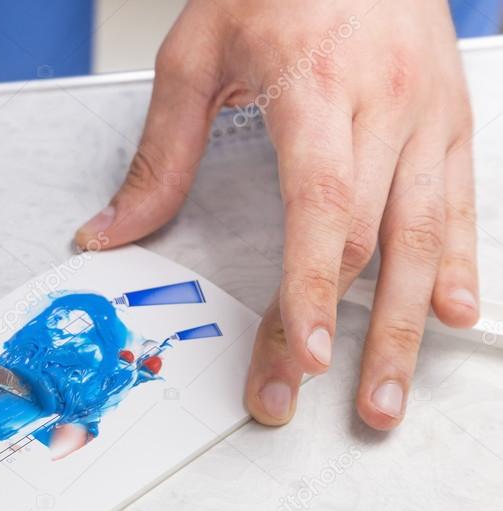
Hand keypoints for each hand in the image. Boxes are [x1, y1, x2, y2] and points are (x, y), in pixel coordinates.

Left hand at [75, 0, 477, 429]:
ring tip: (385, 394)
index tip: (299, 353)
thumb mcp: (195, 51)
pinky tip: (453, 314)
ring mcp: (427, 114)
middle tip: (309, 396)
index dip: (310, 289)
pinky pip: (461, 202)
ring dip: (406, 327)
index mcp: (316, 86)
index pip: (321, 207)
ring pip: (427, 237)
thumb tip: (112, 231)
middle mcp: (384, 105)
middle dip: (341, 333)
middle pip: (370, 241)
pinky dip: (459, 263)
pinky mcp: (449, 119)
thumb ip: (160, 153)